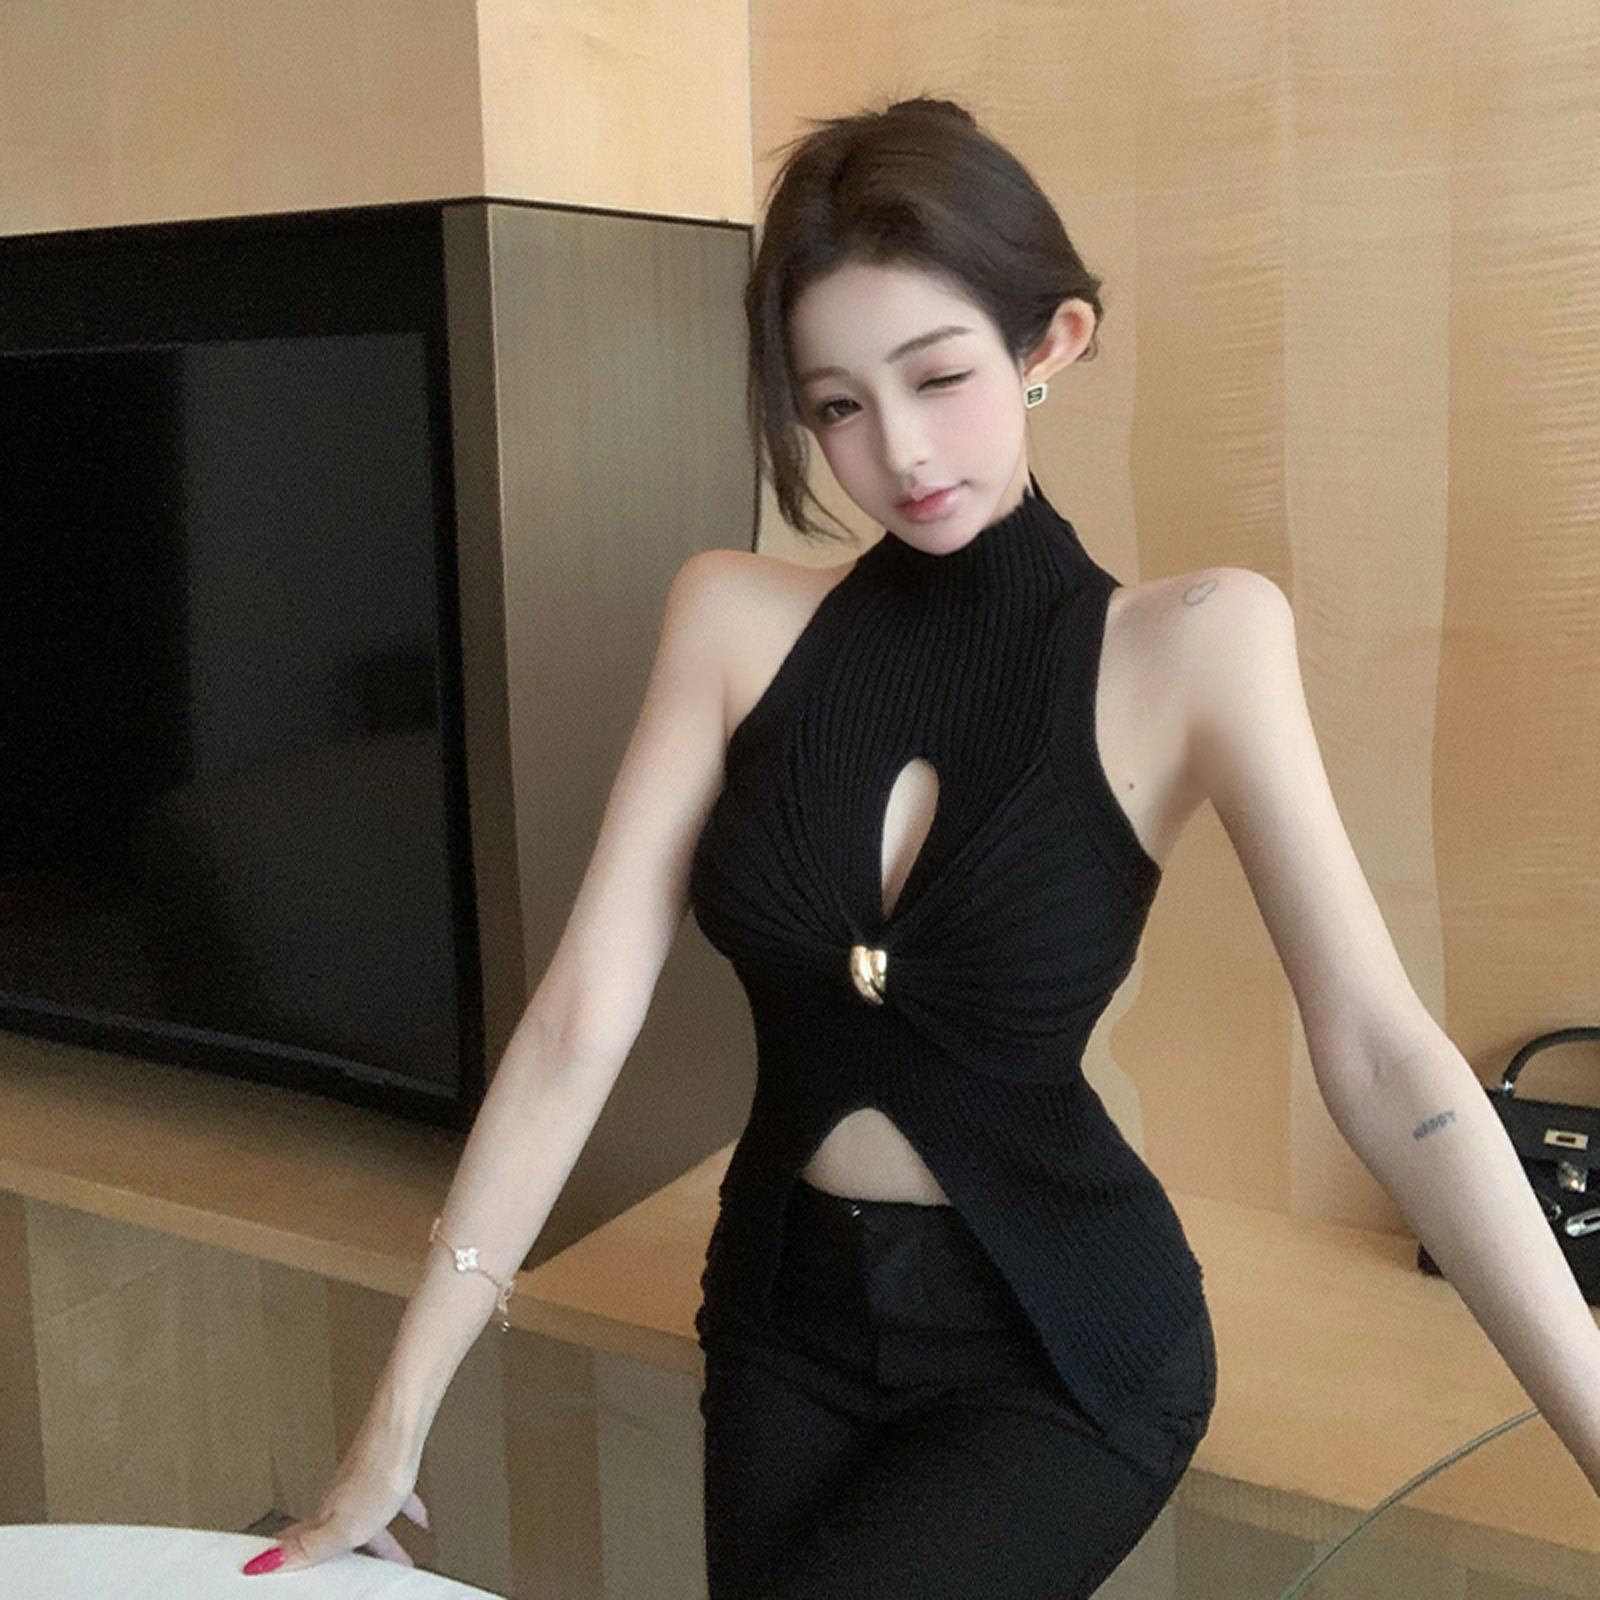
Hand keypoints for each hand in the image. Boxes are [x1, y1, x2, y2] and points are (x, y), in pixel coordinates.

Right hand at [243, 1401, 429, 1574]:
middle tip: (344, 1578)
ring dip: (379, 1542)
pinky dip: (408, 1513)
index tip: (272, 1566)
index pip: (296, 1543)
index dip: (285, 1557)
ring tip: (394, 1560)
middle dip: (336, 1559)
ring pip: (367, 1521)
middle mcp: (340, 1500)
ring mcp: (364, 1486)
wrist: (400, 1431)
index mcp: (324, 1516)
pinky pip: (397, 1500)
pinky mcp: (388, 1474)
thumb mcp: (340, 1527)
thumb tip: (262, 1563)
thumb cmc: (374, 1473)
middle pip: (333, 1536)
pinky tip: (421, 1522)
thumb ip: (306, 1548)